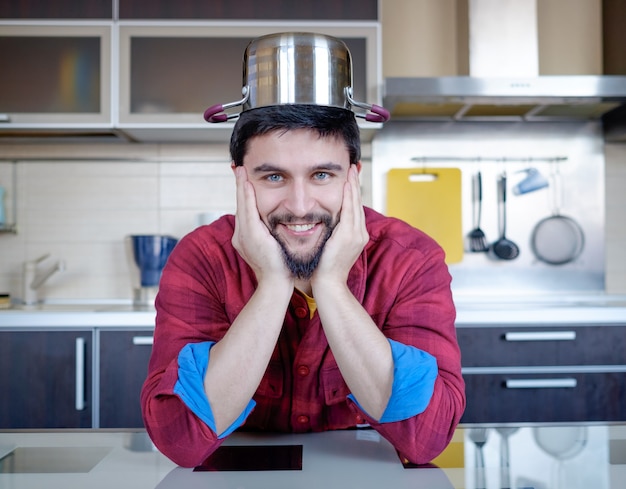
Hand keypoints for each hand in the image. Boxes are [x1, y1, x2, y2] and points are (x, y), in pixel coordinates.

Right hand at [231, 166, 293, 285]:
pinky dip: (246, 196)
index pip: (245, 211)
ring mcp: (243, 235)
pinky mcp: (250, 235)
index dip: (243, 194)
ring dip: (241, 186)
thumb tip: (279, 225)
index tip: (244, 179)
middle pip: (240, 205)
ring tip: (240, 170)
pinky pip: (247, 211)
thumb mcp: (274, 247)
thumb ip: (272, 235)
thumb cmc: (279, 268)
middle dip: (239, 186)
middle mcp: (241, 235)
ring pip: (241, 205)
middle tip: (237, 168)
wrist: (276, 283)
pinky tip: (247, 184)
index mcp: (247, 237)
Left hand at [311, 165, 368, 287]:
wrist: (328, 284)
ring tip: (351, 171)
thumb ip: (332, 234)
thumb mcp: (331, 247)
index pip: (355, 209)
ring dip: (353, 187)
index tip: (351, 179)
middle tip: (354, 168)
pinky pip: (350, 212)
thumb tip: (325, 223)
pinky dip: (349, 197)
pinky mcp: (349, 236)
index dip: (354, 193)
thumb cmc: (325, 268)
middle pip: (358, 204)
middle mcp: (360, 233)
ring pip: (355, 205)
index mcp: (356, 236)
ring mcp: (356, 235)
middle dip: (356, 185)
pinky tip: (347, 185)